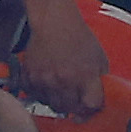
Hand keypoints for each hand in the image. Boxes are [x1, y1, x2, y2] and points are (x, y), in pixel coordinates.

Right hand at [13, 1, 109, 116]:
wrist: (54, 22)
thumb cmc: (78, 37)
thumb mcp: (99, 58)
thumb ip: (101, 81)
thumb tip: (100, 99)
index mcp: (85, 75)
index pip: (91, 105)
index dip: (92, 107)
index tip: (90, 104)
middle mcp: (64, 80)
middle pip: (70, 109)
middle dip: (75, 106)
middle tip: (75, 98)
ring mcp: (45, 80)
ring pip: (52, 105)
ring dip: (58, 100)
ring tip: (60, 87)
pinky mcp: (29, 77)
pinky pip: (34, 96)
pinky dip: (40, 93)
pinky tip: (46, 83)